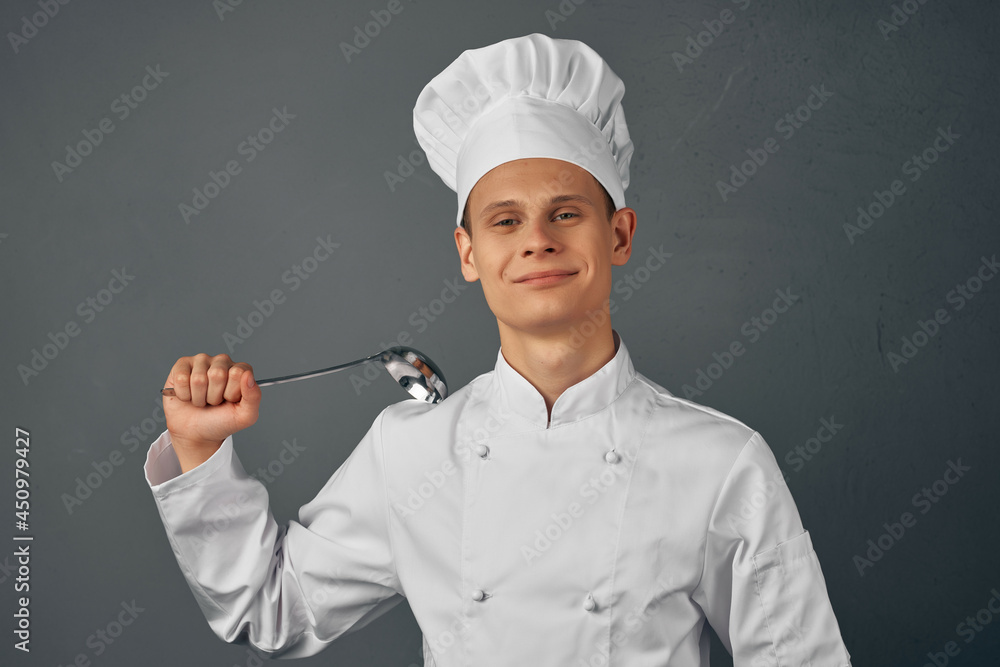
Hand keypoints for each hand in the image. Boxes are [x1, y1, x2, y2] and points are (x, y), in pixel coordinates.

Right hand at [162, 353, 260, 471]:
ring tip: (202, 400)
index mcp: (241, 370)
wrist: (196, 433)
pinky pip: (181, 378)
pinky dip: (184, 394)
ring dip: (199, 397)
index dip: (231, 393)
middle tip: (214, 402)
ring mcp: (201, 361)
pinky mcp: (182, 366)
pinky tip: (188, 396)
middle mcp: (222, 362)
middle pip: (217, 374)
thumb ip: (254, 396)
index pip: (238, 373)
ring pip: (198, 378)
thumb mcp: (245, 416)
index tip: (230, 400)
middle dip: (214, 396)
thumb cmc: (221, 422)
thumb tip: (248, 375)